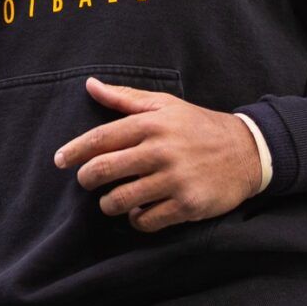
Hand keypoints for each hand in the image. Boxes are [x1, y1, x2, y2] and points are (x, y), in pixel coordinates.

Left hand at [54, 77, 267, 232]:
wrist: (248, 151)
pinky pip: (146, 220)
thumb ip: (126, 98)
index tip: (59, 161)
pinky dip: (136, 219)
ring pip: (121, 199)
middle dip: (87, 179)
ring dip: (109, 203)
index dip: (74, 151)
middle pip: (104, 170)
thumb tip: (90, 85)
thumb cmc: (199, 126)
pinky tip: (139, 211)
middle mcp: (160, 151)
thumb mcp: (165, 105)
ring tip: (112, 199)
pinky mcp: (187, 205)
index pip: (100, 139)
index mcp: (151, 124)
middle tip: (86, 181)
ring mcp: (174, 180)